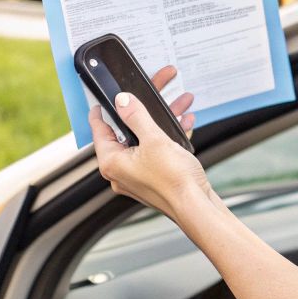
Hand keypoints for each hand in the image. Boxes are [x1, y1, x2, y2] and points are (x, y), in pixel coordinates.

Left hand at [88, 63, 209, 215]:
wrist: (198, 207)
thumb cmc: (174, 181)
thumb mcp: (154, 139)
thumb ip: (136, 116)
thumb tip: (122, 101)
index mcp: (112, 163)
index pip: (99, 131)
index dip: (102, 111)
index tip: (100, 100)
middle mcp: (121, 172)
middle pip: (127, 132)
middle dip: (145, 110)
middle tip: (152, 91)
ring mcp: (139, 177)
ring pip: (147, 140)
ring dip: (163, 121)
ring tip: (181, 103)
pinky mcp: (155, 179)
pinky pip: (158, 152)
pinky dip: (169, 137)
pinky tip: (185, 124)